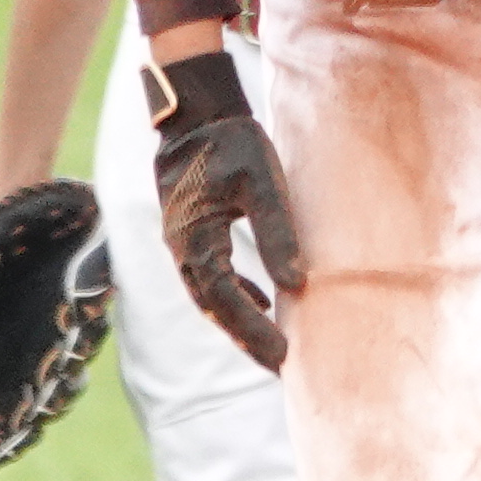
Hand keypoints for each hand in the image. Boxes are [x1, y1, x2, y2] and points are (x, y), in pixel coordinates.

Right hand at [145, 51, 306, 370]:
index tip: (283, 358)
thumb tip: (298, 285)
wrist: (195, 112)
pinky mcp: (191, 231)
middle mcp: (182, 247)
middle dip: (246, 339)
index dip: (253, 332)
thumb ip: (278, 233)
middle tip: (280, 368)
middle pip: (214, 308)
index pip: (226, 300)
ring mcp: (182, 241)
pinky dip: (235, 294)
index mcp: (195, 239)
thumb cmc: (232, 142)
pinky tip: (261, 303)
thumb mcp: (263, 183)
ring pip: (209, 295)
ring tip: (271, 347)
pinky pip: (210, 275)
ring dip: (238, 322)